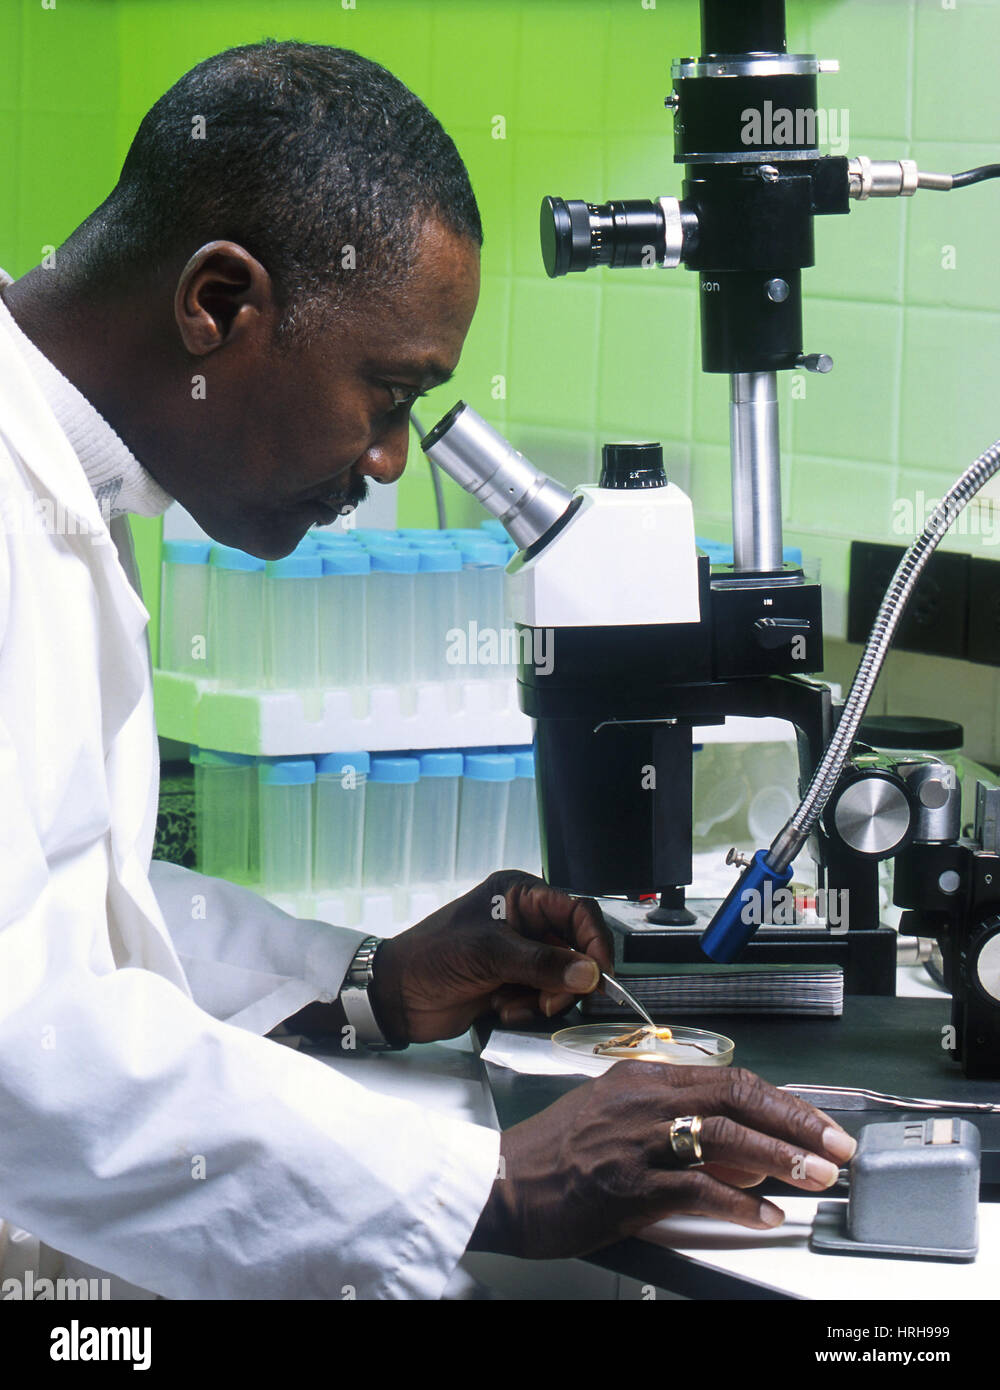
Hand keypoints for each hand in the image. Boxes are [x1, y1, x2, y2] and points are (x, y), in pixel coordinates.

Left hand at [370, 870, 612, 1044]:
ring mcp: (520, 953)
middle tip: (551, 1001)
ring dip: (545, 997)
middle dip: (567, 979)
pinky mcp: (513, 982)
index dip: (594, 941)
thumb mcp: (488, 955)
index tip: (599, 974)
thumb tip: (589, 973)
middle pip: (575, 948)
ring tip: (512, 1004)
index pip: (576, 910)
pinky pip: (544, 996)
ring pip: (563, 977)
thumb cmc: (431, 959)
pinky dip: (530, 1008)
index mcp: (519, 894)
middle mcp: (525, 920)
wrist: (395, 997)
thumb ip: (542, 964)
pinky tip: (501, 1008)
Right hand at [469, 1064, 857, 1257]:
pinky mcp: (629, 1186)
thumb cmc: (556, 1152)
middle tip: (835, 1146)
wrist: (504, 1183)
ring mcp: (637, 1142)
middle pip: (737, 1097)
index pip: (731, 1077)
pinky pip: (698, 1189)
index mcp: (644, 1077)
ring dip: (780, 1158)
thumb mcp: (615, 1115)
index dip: (782, 1100)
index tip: (815, 1122)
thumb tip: (741, 1146)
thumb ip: (675, 1120)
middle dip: (797, 1122)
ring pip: (725, 1137)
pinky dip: (739, 1203)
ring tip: (815, 1177)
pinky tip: (764, 1213)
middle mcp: (645, 1100)